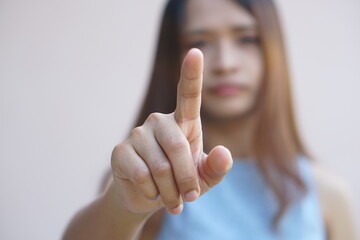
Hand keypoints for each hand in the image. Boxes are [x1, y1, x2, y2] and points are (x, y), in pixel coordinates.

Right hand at [110, 48, 232, 215]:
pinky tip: (150, 193)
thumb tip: (223, 152)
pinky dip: (151, 192)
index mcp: (183, 123)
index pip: (188, 94)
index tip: (195, 51)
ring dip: (170, 192)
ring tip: (171, 200)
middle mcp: (159, 122)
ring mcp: (138, 134)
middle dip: (187, 179)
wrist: (147, 197)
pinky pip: (141, 174)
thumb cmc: (180, 181)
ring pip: (160, 166)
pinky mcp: (120, 151)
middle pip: (178, 146)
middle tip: (189, 198)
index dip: (191, 73)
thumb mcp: (203, 178)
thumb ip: (217, 168)